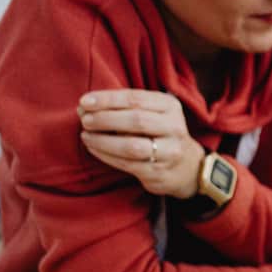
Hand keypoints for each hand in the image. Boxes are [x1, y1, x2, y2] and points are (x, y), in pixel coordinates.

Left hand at [78, 89, 204, 198]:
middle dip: (105, 119)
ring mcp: (169, 152)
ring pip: (131, 146)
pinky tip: (94, 148)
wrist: (186, 167)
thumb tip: (84, 107)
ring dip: (103, 140)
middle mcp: (174, 128)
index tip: (84, 102)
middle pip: (136, 120)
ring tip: (86, 136)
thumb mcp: (152, 113)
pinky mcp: (159, 172)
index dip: (107, 99)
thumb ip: (124, 107)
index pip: (136, 99)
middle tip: (84, 120)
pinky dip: (106, 155)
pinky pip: (127, 164)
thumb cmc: (159, 133)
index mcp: (170, 107)